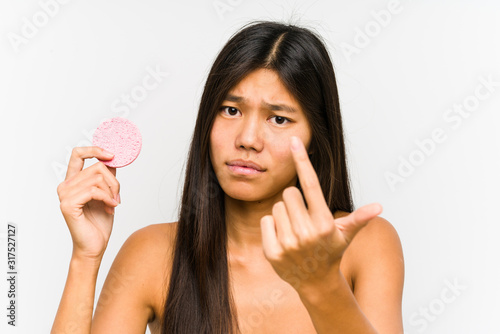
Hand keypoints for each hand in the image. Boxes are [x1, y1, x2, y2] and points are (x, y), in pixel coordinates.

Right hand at [56, 147, 120, 260]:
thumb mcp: (107, 194)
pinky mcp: (68, 204)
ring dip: (112, 192)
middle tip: (118, 196)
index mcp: (73, 181)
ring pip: (97, 178)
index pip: (77, 154)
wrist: (94, 246)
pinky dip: (107, 198)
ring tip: (113, 204)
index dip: (95, 150)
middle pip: (96, 167)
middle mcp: (65, 186)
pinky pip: (94, 191)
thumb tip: (113, 159)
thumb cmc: (99, 222)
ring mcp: (65, 195)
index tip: (111, 155)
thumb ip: (107, 177)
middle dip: (114, 181)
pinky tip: (111, 208)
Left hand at [260, 136, 382, 291]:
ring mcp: (288, 243)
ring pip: (277, 207)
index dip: (302, 161)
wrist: (315, 282)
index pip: (311, 184)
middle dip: (295, 202)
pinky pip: (266, 221)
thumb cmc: (330, 251)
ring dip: (284, 215)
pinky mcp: (272, 252)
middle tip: (304, 219)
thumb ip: (359, 218)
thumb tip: (379, 207)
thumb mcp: (346, 235)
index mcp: (325, 223)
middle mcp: (306, 233)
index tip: (294, 141)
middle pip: (289, 193)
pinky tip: (283, 239)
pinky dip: (272, 227)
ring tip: (295, 230)